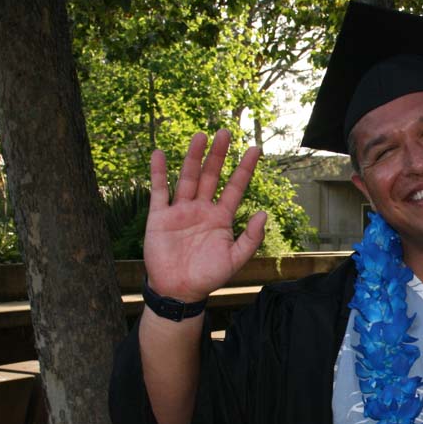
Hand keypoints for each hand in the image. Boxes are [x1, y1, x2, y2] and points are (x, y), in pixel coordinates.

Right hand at [142, 130, 266, 301]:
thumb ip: (251, 238)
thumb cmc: (208, 276)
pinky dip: (158, 173)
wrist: (178, 291)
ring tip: (199, 136)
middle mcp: (202, 209)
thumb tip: (264, 213)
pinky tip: (160, 154)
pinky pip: (159, 191)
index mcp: (221, 217)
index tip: (255, 149)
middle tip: (225, 132)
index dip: (244, 169)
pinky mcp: (160, 217)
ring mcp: (180, 211)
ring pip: (187, 178)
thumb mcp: (235, 259)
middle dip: (218, 155)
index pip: (235, 187)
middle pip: (210, 176)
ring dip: (192, 157)